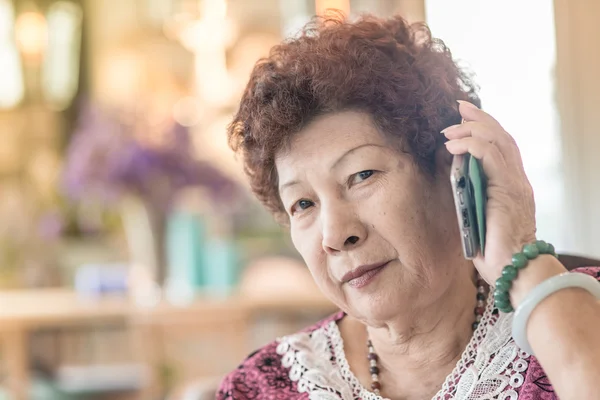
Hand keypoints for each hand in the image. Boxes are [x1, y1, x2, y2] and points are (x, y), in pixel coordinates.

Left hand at [442, 101, 537, 283]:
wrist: (514, 271)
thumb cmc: (495, 252)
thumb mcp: (477, 217)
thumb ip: (469, 196)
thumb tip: (450, 180)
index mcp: (511, 185)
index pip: (501, 146)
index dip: (484, 127)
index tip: (463, 116)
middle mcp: (516, 179)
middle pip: (501, 136)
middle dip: (478, 118)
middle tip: (458, 108)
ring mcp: (514, 183)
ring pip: (496, 140)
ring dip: (470, 131)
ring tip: (449, 130)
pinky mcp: (507, 189)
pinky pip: (489, 156)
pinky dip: (471, 146)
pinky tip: (452, 146)